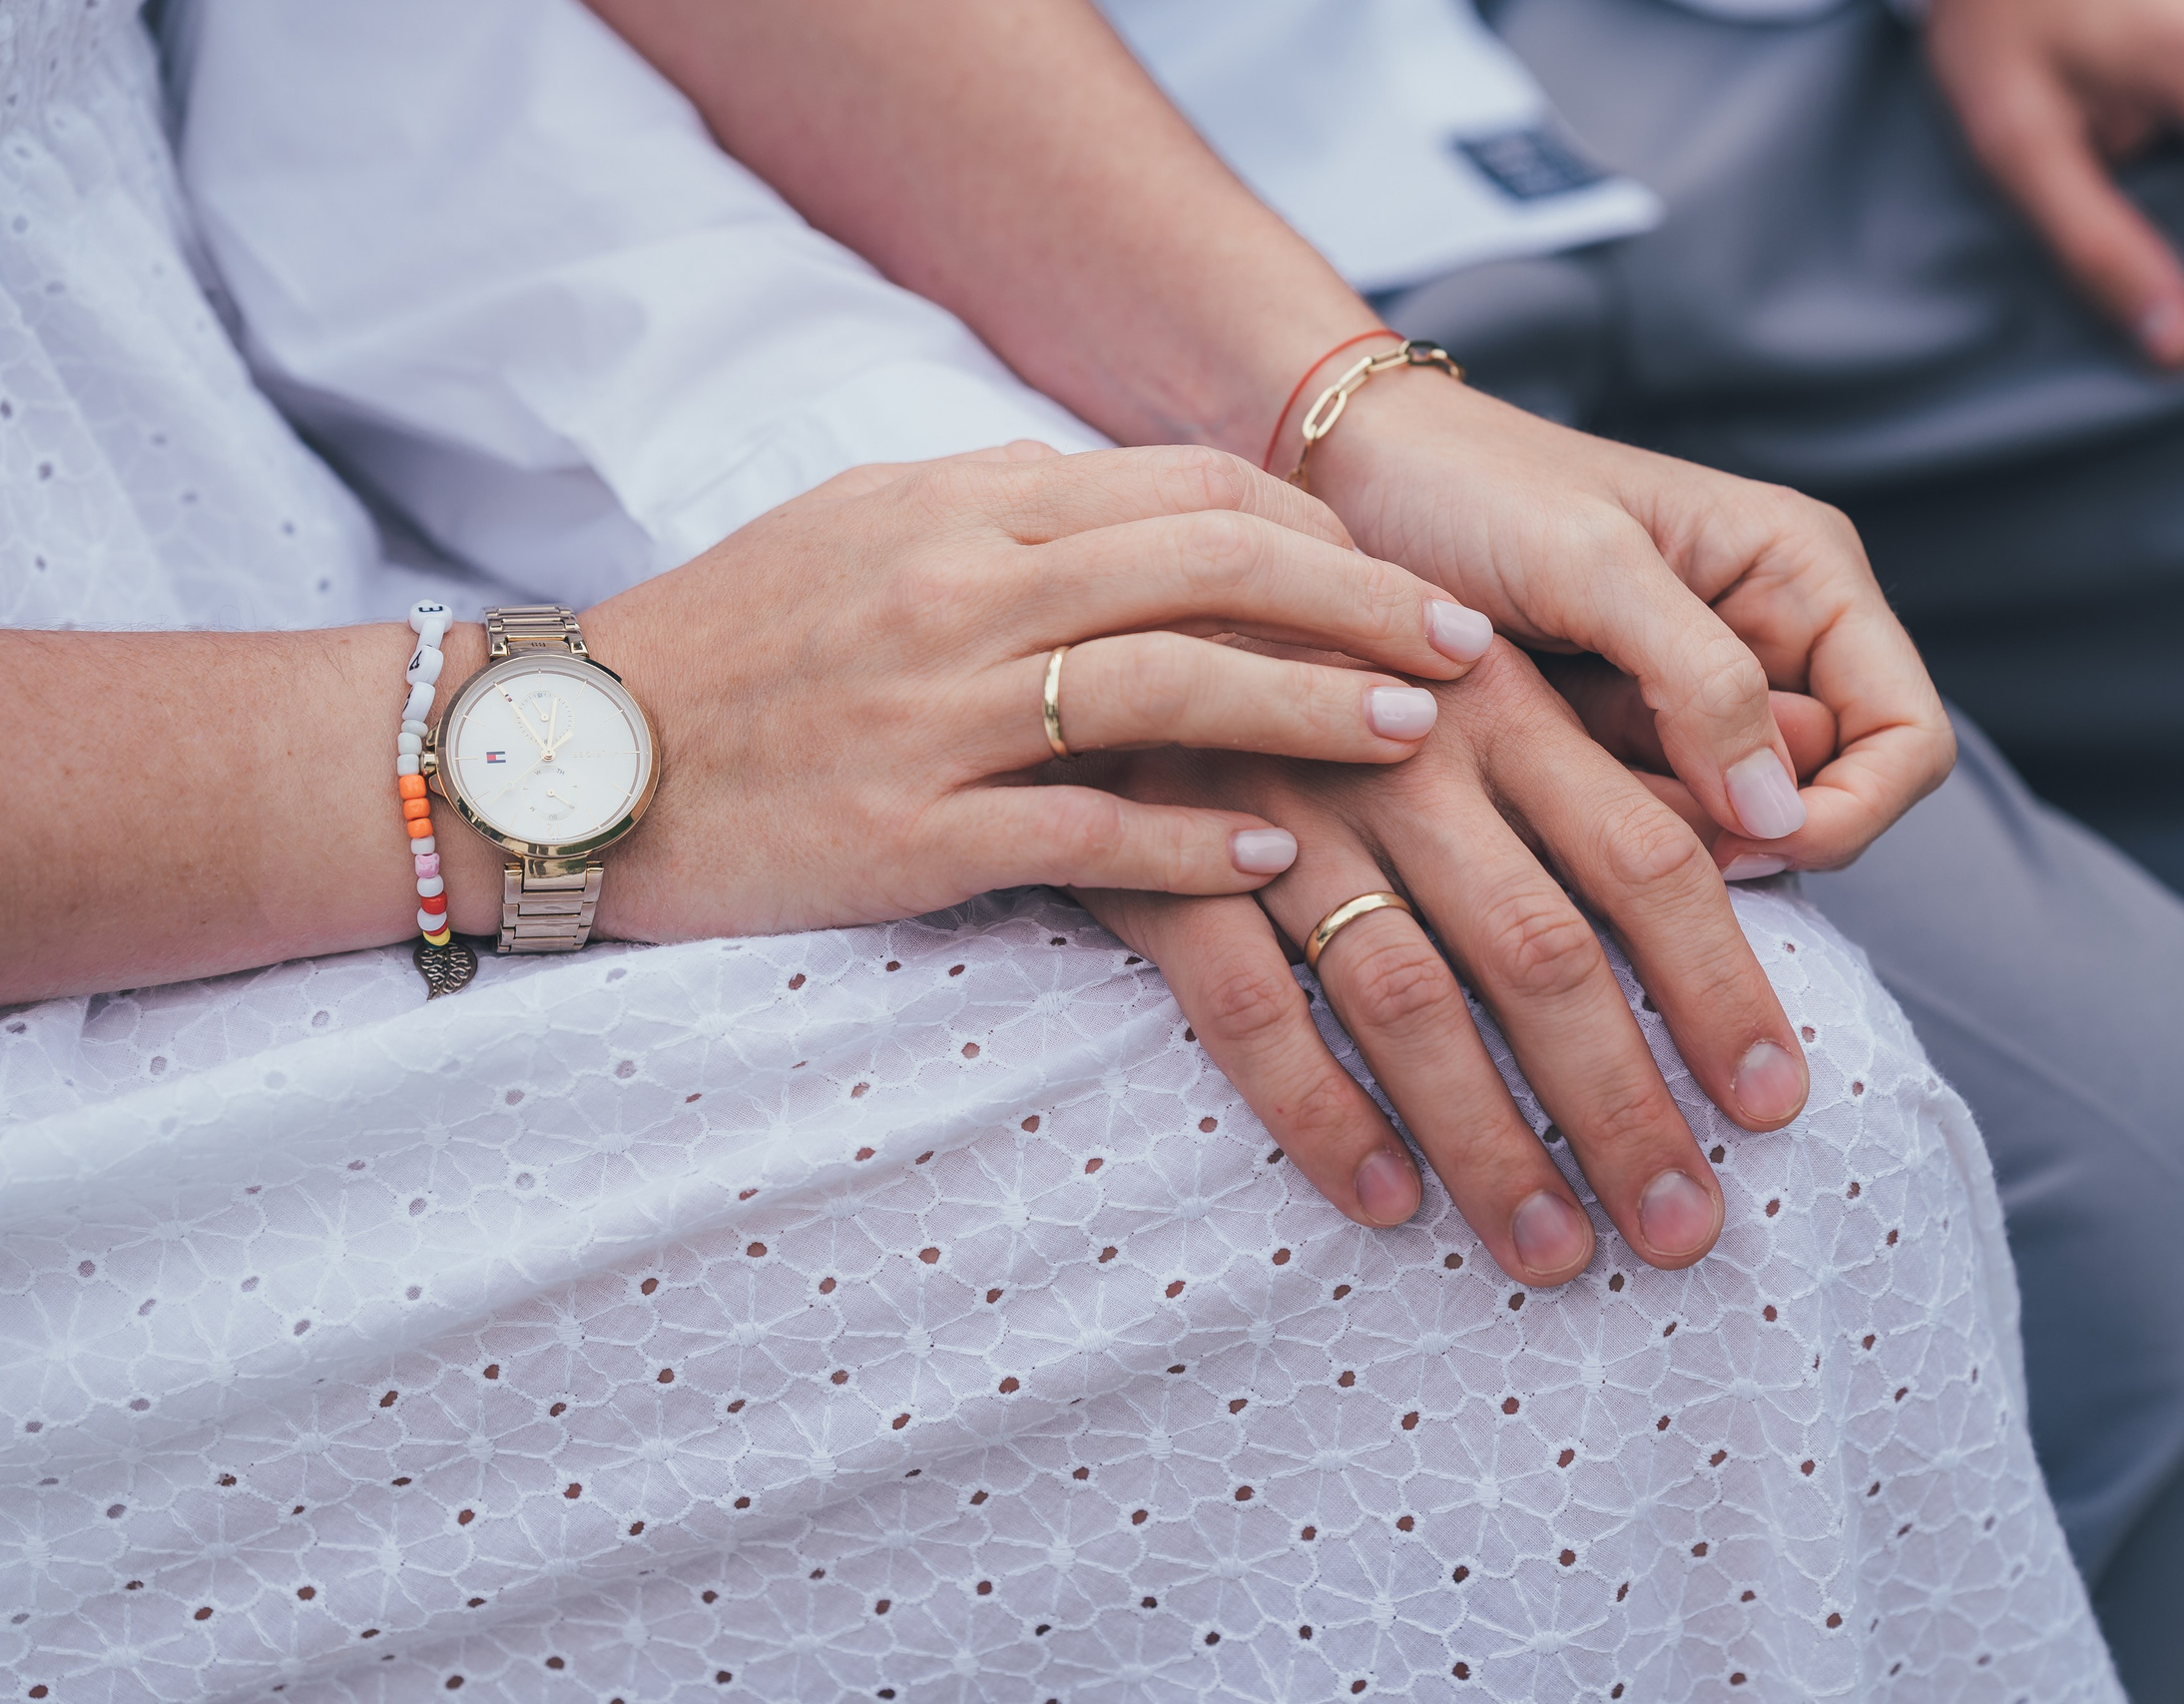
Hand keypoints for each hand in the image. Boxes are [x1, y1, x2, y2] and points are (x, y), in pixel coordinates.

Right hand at [460, 445, 1494, 939]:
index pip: (1184, 489)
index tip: (1401, 578)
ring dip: (1309, 709)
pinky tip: (1282, 862)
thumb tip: (1155, 515)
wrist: (562, 759)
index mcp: (955, 500)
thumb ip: (1007, 513)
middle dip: (1360, 604)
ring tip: (1418, 736)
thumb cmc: (727, 645)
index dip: (1315, 532)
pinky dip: (1192, 845)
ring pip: (1166, 687)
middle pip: (1207, 568)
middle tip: (1469, 649)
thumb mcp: (863, 530)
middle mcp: (956, 584)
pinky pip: (1080, 831)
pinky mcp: (904, 832)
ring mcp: (931, 709)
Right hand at [1073, 640, 1812, 1287]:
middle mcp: (1405, 756)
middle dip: (1622, 1106)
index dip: (1719, 986)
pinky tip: (1386, 1201)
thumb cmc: (1326, 658)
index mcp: (1501, 704)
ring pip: (1408, 997)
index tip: (1773, 1106)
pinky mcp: (1167, 865)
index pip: (1645, 857)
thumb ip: (1595, 753)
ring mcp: (1280, 810)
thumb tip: (1772, 830)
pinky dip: (1322, 1110)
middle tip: (1683, 1232)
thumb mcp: (1463, 668)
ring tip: (1552, 1253)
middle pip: (1542, 952)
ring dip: (1489, 1140)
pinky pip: (1251, 1009)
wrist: (1109, 603)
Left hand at [1309, 376, 1954, 879]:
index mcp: (1803, 576)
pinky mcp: (1629, 737)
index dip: (1850, 810)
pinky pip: (1656, 819)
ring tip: (1561, 750)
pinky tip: (1538, 765)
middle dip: (1732, 822)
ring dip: (1659, 820)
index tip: (1744, 840)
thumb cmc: (1471, 490)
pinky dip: (1607, 817)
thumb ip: (1700, 678)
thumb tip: (1782, 811)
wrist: (1355, 481)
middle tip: (1616, 786)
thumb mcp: (1590, 566)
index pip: (1907, 739)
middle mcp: (1773, 639)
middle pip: (1823, 799)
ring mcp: (1699, 696)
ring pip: (1734, 825)